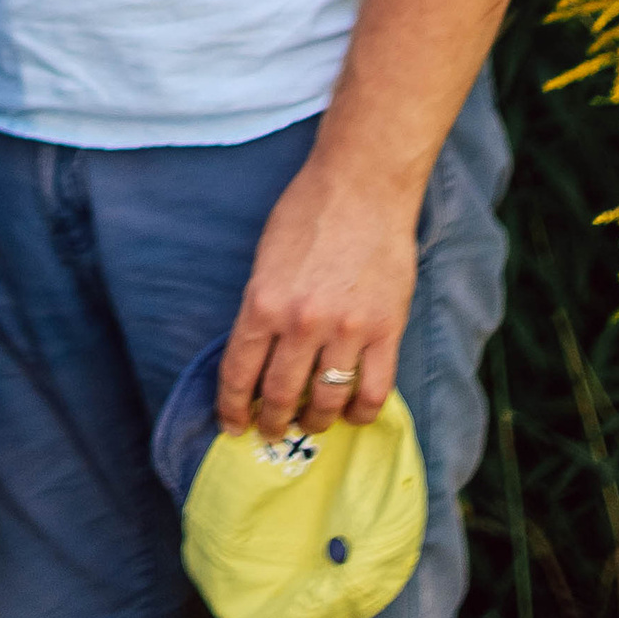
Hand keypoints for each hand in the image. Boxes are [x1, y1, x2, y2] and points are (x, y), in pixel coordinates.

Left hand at [216, 154, 420, 438]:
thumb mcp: (265, 259)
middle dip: (271, 422)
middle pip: (280, 394)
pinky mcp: (386, 330)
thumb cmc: (307, 212)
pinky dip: (360, 412)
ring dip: (314, 421)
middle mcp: (300, 323)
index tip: (232, 425)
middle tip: (270, 432)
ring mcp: (346, 330)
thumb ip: (262, 308)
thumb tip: (258, 356)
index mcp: (262, 303)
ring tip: (310, 425)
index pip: (239, 374)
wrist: (362, 186)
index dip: (232, 407)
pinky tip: (352, 414)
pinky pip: (373, 390)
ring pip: (326, 400)